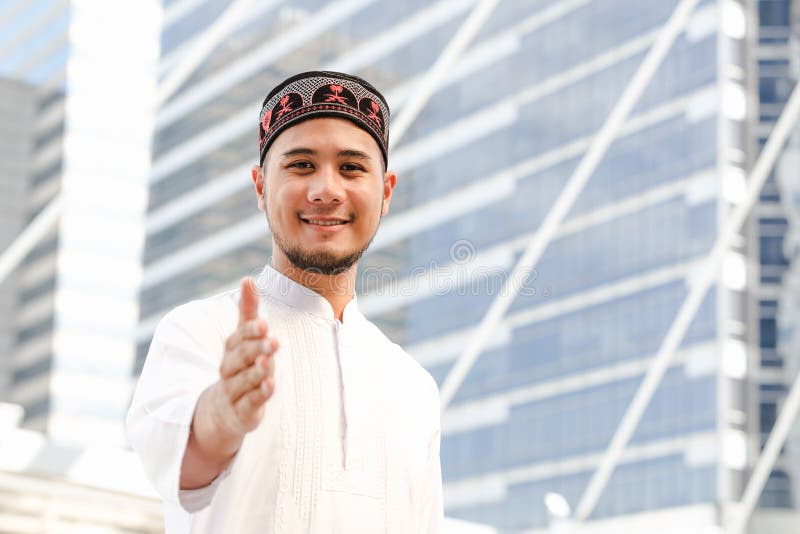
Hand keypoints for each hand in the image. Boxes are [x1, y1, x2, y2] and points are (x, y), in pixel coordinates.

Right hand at [212, 276, 278, 439]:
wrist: (221, 410)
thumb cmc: (239, 366)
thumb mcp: (243, 339)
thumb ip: (248, 311)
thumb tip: (248, 278)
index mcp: (231, 350)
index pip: (239, 337)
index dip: (251, 331)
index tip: (264, 324)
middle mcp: (229, 369)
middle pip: (240, 357)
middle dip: (256, 349)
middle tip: (273, 341)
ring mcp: (234, 391)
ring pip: (244, 380)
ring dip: (257, 372)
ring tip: (268, 363)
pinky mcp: (241, 412)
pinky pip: (249, 403)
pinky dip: (259, 394)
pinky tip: (270, 386)